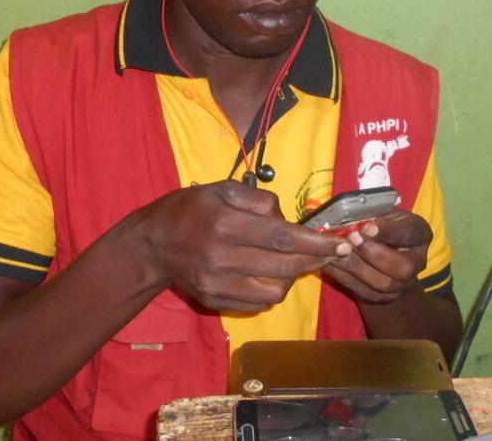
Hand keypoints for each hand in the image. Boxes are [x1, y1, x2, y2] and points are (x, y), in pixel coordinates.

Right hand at [117, 180, 351, 311]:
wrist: (150, 245)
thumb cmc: (188, 210)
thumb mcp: (220, 189)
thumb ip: (257, 199)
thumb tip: (287, 218)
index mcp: (224, 224)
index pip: (281, 237)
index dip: (316, 242)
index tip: (341, 243)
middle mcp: (221, 258)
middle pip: (283, 266)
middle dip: (315, 260)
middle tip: (330, 251)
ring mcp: (217, 284)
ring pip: (274, 292)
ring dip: (292, 277)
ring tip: (293, 261)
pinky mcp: (214, 301)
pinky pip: (257, 303)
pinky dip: (270, 289)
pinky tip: (269, 273)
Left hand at [321, 209, 430, 303]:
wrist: (378, 248)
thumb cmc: (378, 224)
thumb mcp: (380, 212)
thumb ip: (371, 217)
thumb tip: (353, 223)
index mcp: (419, 234)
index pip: (408, 233)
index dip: (388, 232)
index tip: (366, 228)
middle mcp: (418, 261)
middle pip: (404, 267)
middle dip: (374, 255)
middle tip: (351, 239)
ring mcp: (404, 283)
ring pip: (383, 284)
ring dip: (356, 267)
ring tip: (336, 252)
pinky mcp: (386, 296)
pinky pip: (366, 292)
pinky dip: (345, 277)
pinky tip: (330, 263)